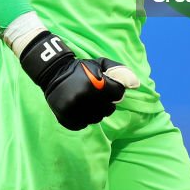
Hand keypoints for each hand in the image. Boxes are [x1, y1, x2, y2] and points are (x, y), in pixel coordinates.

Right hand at [19, 31, 139, 129]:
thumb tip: (136, 84)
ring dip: (95, 111)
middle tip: (95, 93)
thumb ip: (119, 72)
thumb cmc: (80, 68)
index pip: (118, 94)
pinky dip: (83, 118)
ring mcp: (74, 110)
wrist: (52, 73)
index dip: (114, 90)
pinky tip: (79, 108)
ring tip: (87, 100)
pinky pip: (83, 124)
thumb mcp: (100, 64)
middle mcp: (85, 98)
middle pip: (109, 109)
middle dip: (106, 102)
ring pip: (97, 119)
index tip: (105, 85)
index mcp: (96, 83)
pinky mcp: (66, 118)